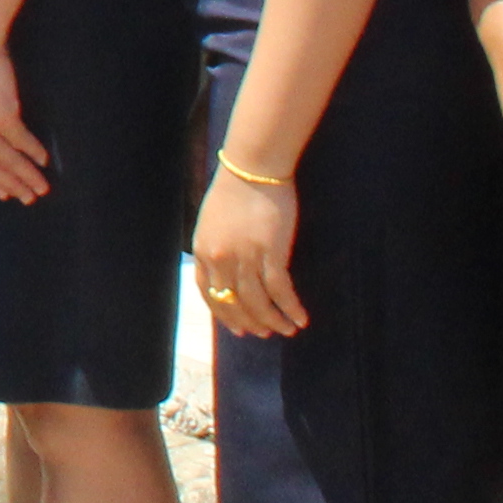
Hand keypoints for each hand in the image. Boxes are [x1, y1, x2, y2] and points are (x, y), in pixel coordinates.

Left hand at [195, 166, 305, 336]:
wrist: (252, 168)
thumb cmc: (235, 191)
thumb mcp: (212, 223)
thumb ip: (216, 248)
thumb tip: (228, 271)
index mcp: (202, 251)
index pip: (209, 294)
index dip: (224, 315)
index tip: (238, 328)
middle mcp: (220, 259)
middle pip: (234, 304)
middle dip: (251, 323)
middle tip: (265, 334)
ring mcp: (244, 258)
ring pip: (258, 303)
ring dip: (273, 322)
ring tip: (287, 330)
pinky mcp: (270, 253)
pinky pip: (280, 291)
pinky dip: (291, 308)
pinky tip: (300, 319)